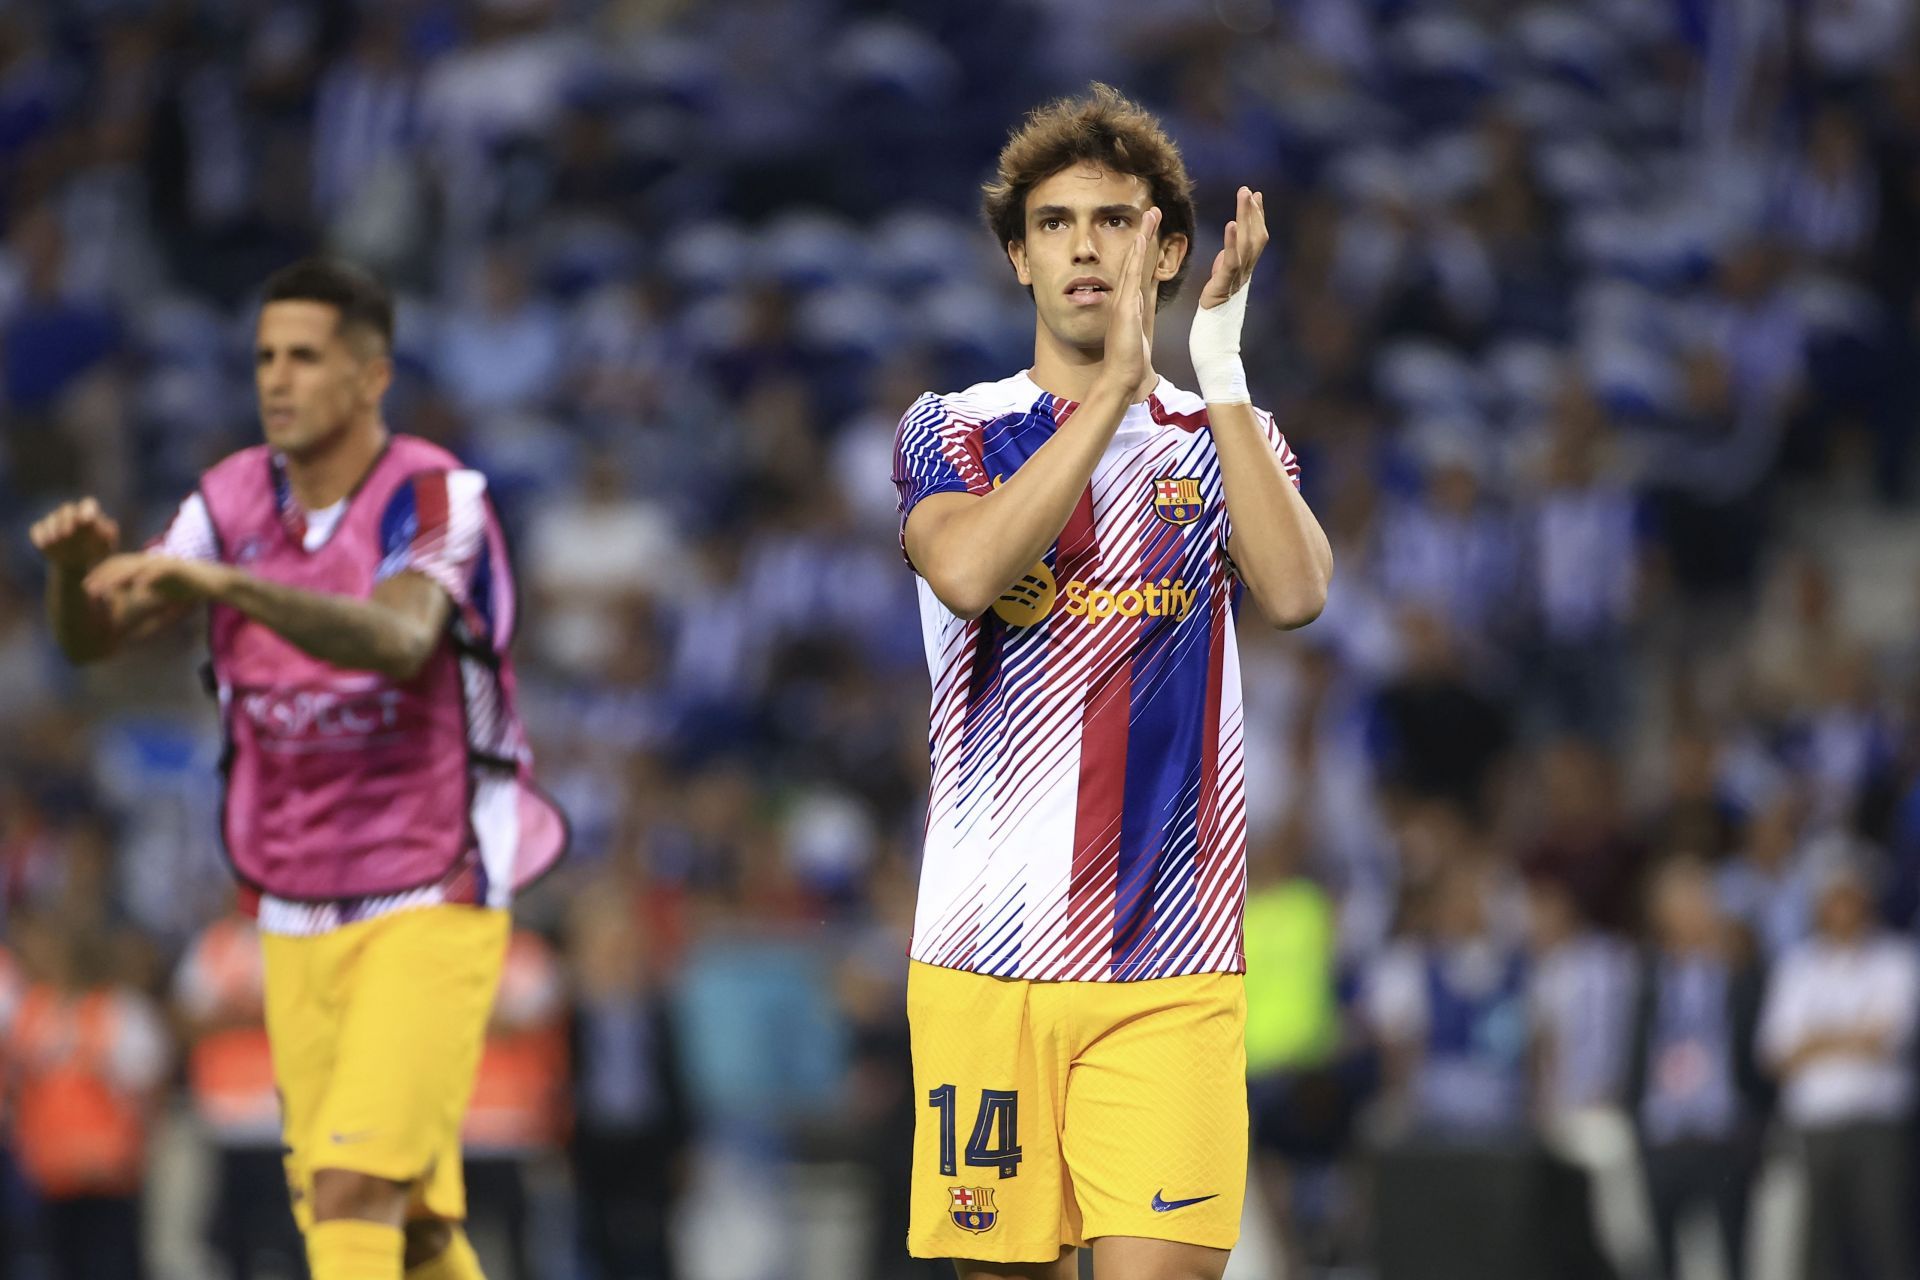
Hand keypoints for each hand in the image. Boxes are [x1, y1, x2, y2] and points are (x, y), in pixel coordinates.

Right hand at [29, 498, 119, 571]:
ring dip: (53, 528)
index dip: (87, 510)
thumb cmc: (95, 552)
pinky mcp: (40, 531)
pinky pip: (37, 530)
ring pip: (51, 519)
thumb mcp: (106, 546)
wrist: (78, 565)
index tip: (88, 520)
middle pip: (67, 509)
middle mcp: (70, 514)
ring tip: (58, 540)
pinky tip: (44, 545)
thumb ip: (109, 536)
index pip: (88, 504)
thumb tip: (109, 528)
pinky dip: (40, 536)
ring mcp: (54, 522)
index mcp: (88, 513)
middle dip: (67, 519)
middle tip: (68, 533)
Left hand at [85, 553, 231, 607]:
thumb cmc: (191, 587)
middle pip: (121, 564)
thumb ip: (148, 592)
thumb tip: (134, 600)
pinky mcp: (177, 568)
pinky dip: (147, 579)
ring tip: (104, 590)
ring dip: (117, 578)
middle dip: (102, 576)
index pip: (118, 565)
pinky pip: (158, 572)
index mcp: (147, 565)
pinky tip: (136, 588)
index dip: (101, 575)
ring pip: (135, 567)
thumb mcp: (163, 590)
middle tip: (86, 589)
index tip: (86, 587)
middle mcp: (152, 561)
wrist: (218, 582)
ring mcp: (163, 563)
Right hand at [1097, 206, 1161, 397]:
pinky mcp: (1125, 308)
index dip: (1143, 247)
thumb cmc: (1130, 358)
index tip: (1150, 227)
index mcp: (1128, 301)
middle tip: (1152, 209)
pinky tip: (1139, 242)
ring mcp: (1122, 301)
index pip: (1136, 268)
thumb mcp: (1137, 329)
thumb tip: (1139, 300)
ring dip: (1141, 237)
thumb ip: (1137, 313)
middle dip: (1143, 234)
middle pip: (1133, 258)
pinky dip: (1134, 258)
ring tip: (1150, 216)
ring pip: (1132, 262)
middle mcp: (1123, 297)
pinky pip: (1130, 277)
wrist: (1121, 375)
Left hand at [1197, 186, 1267, 309]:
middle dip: (1252, 212)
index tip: (1256, 195)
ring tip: (1244, 197)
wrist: (1216, 328)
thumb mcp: (1224, 272)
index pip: (1257, 236)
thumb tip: (1228, 240)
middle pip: (1255, 235)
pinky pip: (1232, 260)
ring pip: (1247, 242)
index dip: (1258, 216)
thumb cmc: (1218, 300)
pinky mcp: (1226, 283)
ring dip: (1246, 218)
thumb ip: (1229, 257)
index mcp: (1248, 265)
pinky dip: (1232, 241)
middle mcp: (1248, 268)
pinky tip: (1231, 224)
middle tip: (1247, 190)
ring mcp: (1239, 276)